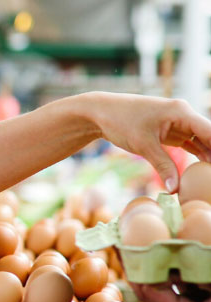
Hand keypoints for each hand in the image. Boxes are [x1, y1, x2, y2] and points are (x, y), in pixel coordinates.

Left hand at [87, 92, 210, 191]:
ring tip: (209, 178)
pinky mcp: (168, 132)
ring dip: (207, 157)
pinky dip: (195, 155)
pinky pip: (188, 144)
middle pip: (208, 137)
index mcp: (182, 112)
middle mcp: (183, 115)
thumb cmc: (121, 122)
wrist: (100, 113)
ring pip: (200, 141)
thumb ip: (163, 167)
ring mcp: (177, 123)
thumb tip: (176, 189)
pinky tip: (202, 170)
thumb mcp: (143, 146)